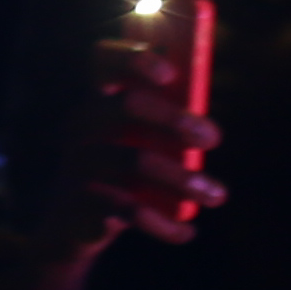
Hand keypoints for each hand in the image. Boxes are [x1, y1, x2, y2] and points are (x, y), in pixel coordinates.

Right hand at [55, 30, 226, 251]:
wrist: (71, 226)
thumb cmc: (118, 173)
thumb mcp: (133, 144)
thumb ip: (162, 126)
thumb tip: (208, 124)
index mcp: (96, 100)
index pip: (103, 60)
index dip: (134, 58)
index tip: (170, 74)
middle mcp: (81, 125)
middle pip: (126, 105)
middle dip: (174, 118)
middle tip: (213, 137)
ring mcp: (78, 163)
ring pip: (134, 162)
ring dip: (183, 178)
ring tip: (218, 194)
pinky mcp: (82, 203)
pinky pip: (131, 211)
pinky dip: (166, 224)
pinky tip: (188, 231)